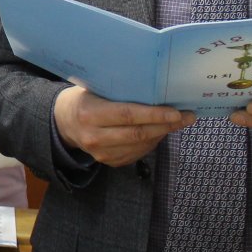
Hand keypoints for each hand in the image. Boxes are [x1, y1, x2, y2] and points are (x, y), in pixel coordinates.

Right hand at [54, 84, 193, 166]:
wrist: (63, 123)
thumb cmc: (84, 99)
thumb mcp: (94, 89)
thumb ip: (119, 92)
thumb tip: (156, 88)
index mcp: (90, 114)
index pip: (128, 115)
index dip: (154, 115)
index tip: (177, 112)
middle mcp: (95, 137)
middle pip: (138, 134)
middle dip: (166, 126)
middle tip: (188, 117)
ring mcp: (101, 154)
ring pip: (141, 146)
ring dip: (162, 134)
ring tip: (178, 122)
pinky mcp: (109, 162)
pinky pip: (138, 153)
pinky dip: (152, 142)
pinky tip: (159, 131)